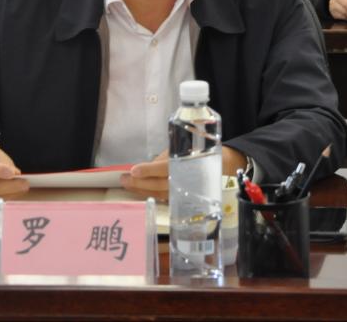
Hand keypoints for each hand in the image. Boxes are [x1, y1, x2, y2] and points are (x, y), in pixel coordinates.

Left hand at [120, 146, 248, 200]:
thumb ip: (164, 159)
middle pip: (159, 185)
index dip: (149, 170)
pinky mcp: (184, 198)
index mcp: (186, 164)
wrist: (223, 163)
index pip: (165, 168)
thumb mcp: (182, 148)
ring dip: (141, 190)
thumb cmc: (199, 152)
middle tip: (124, 179)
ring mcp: (185, 191)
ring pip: (160, 194)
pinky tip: (139, 191)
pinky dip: (150, 194)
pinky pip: (165, 198)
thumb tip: (145, 167)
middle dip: (140, 183)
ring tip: (126, 184)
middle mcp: (186, 180)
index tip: (134, 170)